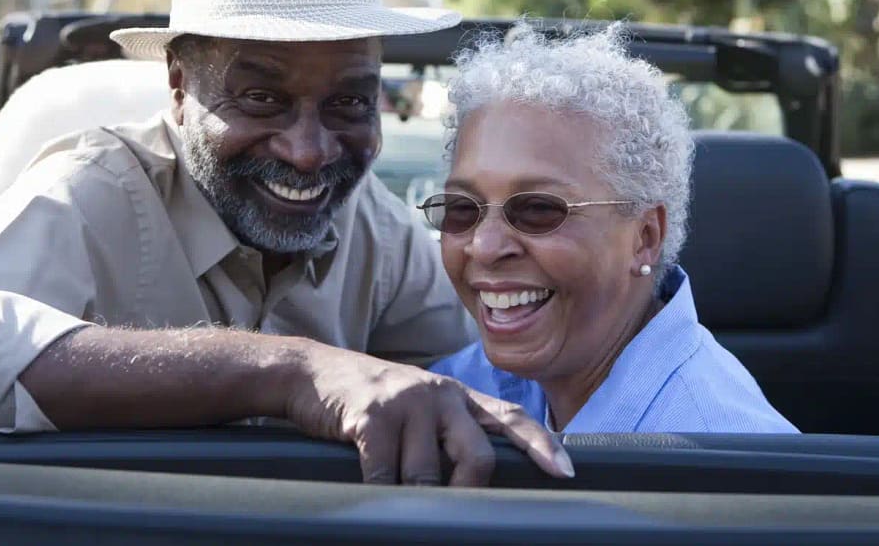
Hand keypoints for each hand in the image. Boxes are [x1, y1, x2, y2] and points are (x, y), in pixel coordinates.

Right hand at [284, 340, 574, 485]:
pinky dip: (382, 492)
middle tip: (452, 505)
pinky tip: (374, 490)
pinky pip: (386, 473)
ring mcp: (406, 402)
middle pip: (477, 456)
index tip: (565, 473)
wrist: (313, 373)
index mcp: (456, 394)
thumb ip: (451, 430)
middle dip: (467, 490)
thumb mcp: (419, 406)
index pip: (511, 417)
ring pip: (428, 474)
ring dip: (413, 494)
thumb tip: (478, 478)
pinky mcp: (372, 415)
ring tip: (398, 490)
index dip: (541, 445)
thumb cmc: (371, 400)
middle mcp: (439, 393)